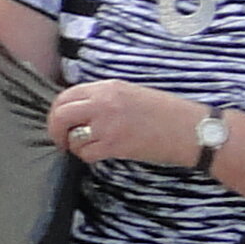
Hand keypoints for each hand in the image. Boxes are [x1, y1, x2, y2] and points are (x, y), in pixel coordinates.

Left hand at [46, 80, 204, 168]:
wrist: (189, 129)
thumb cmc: (166, 113)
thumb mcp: (131, 93)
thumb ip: (105, 97)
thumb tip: (80, 110)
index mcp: (108, 87)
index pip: (66, 95)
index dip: (58, 111)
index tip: (60, 122)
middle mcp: (103, 102)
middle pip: (61, 113)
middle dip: (55, 129)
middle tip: (61, 140)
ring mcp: (107, 124)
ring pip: (71, 136)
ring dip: (75, 145)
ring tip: (87, 148)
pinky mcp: (114, 145)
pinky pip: (86, 153)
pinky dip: (88, 157)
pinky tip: (100, 155)